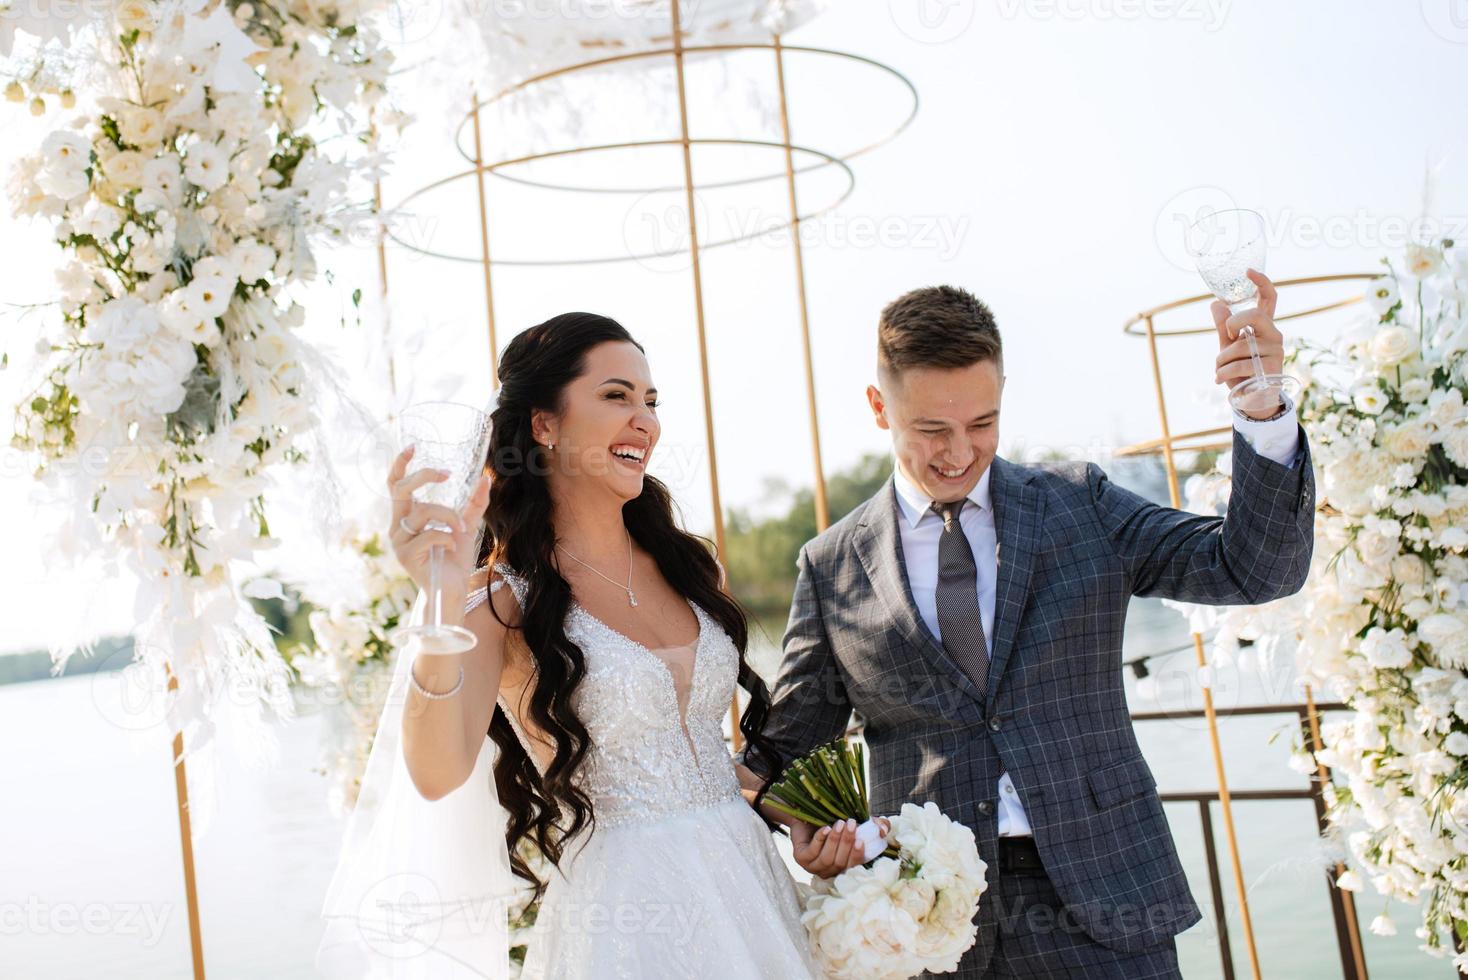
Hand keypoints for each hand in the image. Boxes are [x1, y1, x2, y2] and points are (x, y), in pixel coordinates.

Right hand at [387, 445, 491, 601]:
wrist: (453, 590)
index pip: (395, 485)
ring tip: (461, 529)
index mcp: (407, 517)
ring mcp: (399, 542)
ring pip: (422, 511)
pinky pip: (430, 534)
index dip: (400, 464)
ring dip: (448, 515)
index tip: (412, 446)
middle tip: (447, 474)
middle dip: (424, 476)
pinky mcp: (406, 556)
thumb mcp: (467, 525)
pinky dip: (447, 536)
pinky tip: (451, 547)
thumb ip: (474, 503)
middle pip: (402, 490)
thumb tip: (485, 477)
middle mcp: (397, 526)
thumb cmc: (454, 558)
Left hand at [790, 817, 890, 878]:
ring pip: (827, 859)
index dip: (858, 856)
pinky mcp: (800, 859)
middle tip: (851, 824)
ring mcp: (813, 867)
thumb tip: (883, 830)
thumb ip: (876, 825)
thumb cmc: (835, 821)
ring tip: (839, 823)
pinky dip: (820, 839)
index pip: (853, 868)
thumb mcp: (858, 822)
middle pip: (840, 863)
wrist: (806, 814)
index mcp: (843, 866)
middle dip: (847, 843)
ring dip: (835, 841)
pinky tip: (826, 829)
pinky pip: (812, 852)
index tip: (862, 841)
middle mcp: (829, 871)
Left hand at [1212, 268, 1284, 419]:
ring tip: (1220, 371)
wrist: (1252, 400)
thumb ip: (1224, 326)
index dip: (1261, 282)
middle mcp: (1274, 335)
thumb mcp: (1228, 347)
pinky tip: (1220, 380)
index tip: (1248, 271)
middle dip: (1232, 324)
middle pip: (1253, 315)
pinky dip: (1222, 372)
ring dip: (1221, 360)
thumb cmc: (1241, 371)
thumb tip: (1216, 303)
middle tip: (1226, 336)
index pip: (1269, 299)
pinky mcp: (1271, 367)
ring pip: (1239, 346)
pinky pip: (1238, 364)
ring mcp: (1275, 351)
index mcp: (1264, 327)